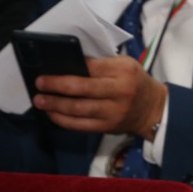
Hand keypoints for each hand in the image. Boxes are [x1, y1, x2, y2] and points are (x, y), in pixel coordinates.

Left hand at [32, 55, 168, 138]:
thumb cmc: (135, 81)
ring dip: (56, 105)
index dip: (69, 68)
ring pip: (79, 109)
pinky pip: (81, 126)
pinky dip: (64, 121)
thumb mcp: (124, 65)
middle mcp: (119, 92)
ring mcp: (113, 112)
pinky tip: (52, 114)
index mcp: (123, 72)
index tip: (49, 67)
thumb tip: (69, 65)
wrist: (153, 109)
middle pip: (82, 89)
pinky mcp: (108, 127)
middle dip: (57, 86)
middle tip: (39, 83)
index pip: (91, 67)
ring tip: (40, 101)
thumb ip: (101, 64)